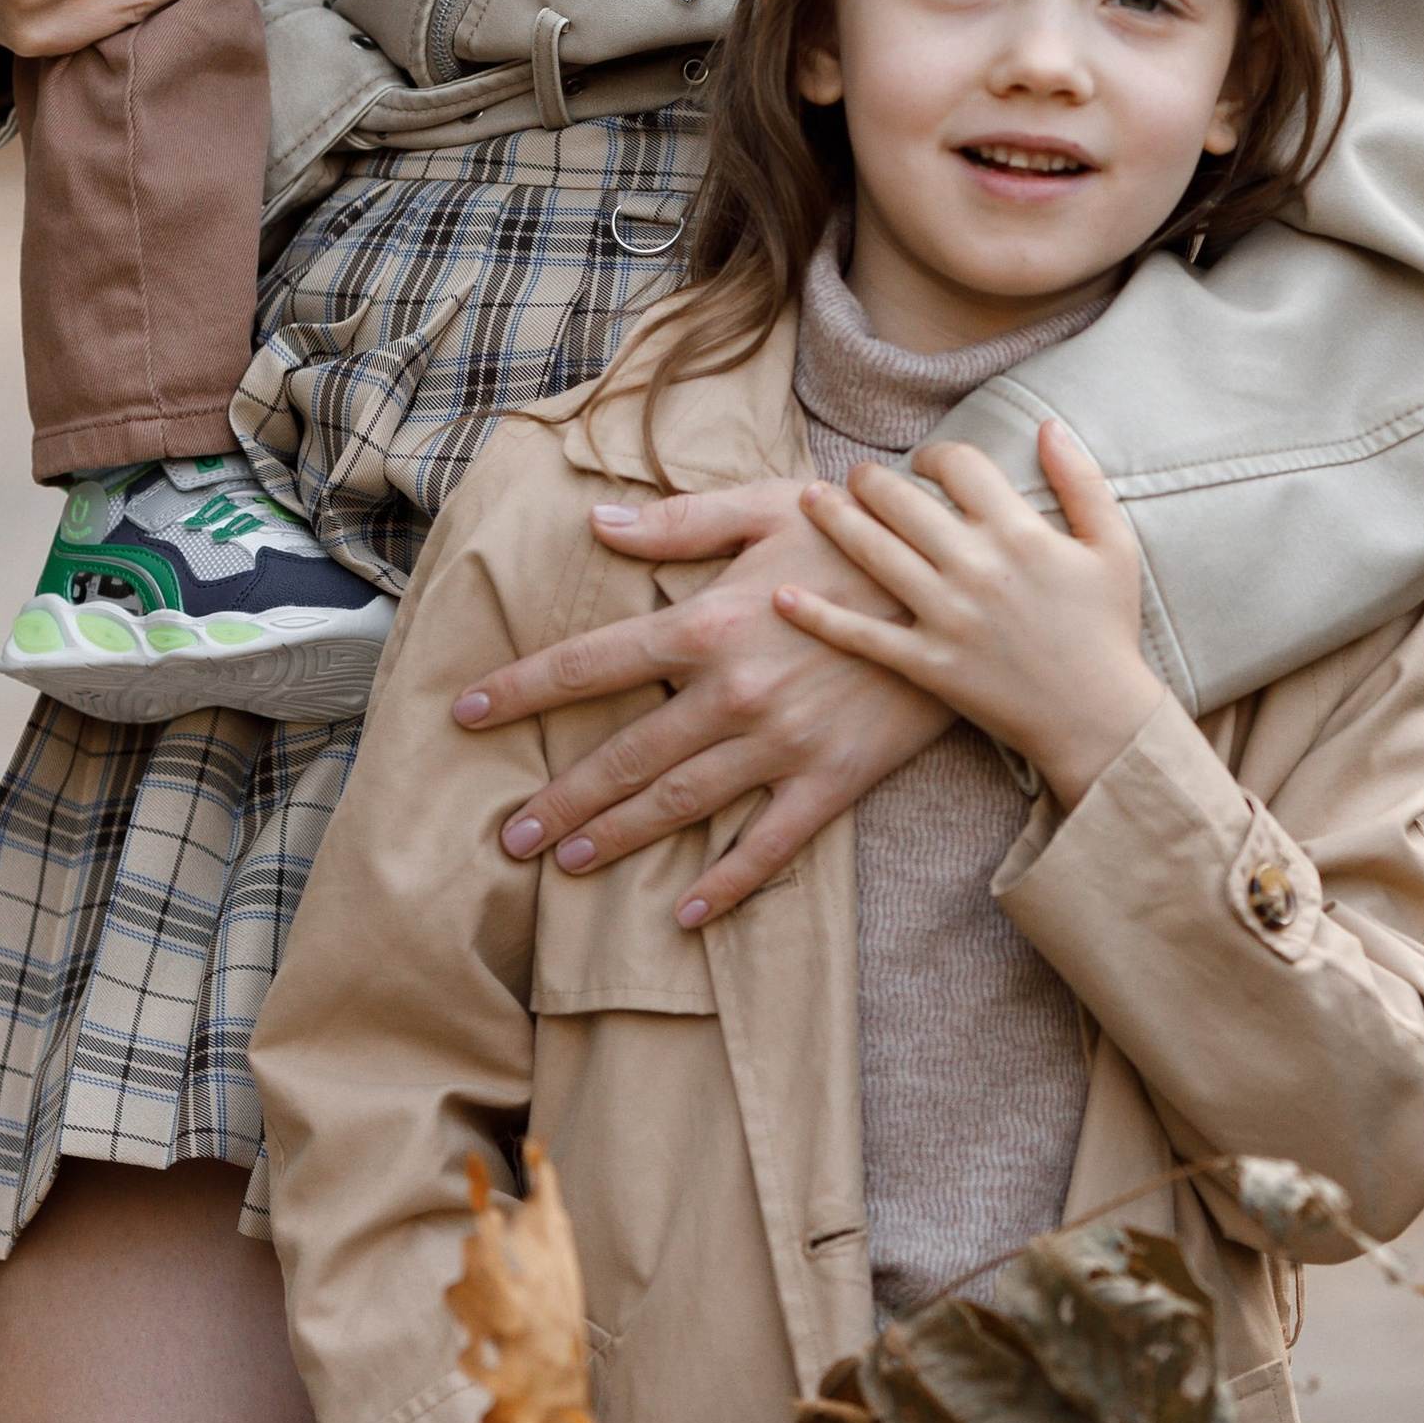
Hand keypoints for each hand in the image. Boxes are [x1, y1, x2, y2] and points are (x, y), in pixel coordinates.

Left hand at [453, 480, 946, 923]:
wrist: (959, 582)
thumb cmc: (856, 535)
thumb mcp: (766, 509)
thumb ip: (678, 524)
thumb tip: (595, 523)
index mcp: (709, 623)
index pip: (590, 664)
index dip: (521, 690)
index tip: (464, 712)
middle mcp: (735, 691)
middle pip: (624, 755)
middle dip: (558, 799)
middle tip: (508, 836)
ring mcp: (784, 742)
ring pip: (681, 803)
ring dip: (618, 836)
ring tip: (567, 864)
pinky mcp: (834, 778)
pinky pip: (770, 845)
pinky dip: (726, 884)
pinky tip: (684, 913)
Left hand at [778, 420, 1162, 812]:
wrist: (1098, 718)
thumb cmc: (1107, 629)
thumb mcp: (1112, 546)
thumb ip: (1081, 479)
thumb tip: (1048, 425)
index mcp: (1021, 532)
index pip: (959, 465)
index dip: (935, 455)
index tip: (925, 464)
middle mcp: (976, 567)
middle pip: (903, 502)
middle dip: (871, 480)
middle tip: (856, 475)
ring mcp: (947, 616)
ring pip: (874, 554)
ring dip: (834, 520)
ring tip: (810, 499)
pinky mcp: (927, 664)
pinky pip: (862, 635)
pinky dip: (818, 616)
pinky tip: (782, 595)